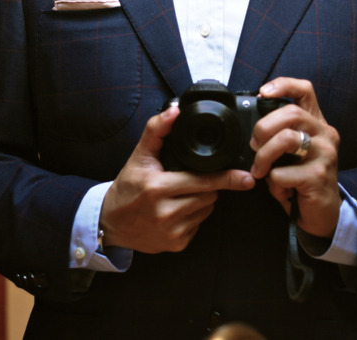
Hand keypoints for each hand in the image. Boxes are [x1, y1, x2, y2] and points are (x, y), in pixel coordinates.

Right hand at [100, 105, 254, 253]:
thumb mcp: (139, 156)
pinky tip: (177, 210)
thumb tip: (174, 111)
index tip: (246, 177)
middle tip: (187, 179)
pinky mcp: (176, 244)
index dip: (226, 177)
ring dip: (202, 199)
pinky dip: (194, 215)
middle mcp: (165, 213)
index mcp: (157, 188)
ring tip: (180, 194)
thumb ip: (157, 130)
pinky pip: (199, 224)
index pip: (203, 181)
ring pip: (207, 209)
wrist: (110, 223)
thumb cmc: (127, 187)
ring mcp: (171, 231)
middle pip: (209, 194)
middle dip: (207, 184)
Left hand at [250, 77, 340, 237]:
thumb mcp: (292, 151)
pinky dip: (273, 184)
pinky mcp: (319, 176)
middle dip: (263, 128)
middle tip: (254, 146)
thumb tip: (252, 129)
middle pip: (291, 113)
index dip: (284, 85)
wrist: (321, 213)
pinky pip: (282, 173)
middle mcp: (324, 134)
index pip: (305, 90)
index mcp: (316, 123)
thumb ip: (280, 134)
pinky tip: (280, 191)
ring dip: (263, 156)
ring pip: (287, 139)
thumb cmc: (301, 179)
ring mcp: (325, 154)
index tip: (263, 92)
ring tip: (260, 171)